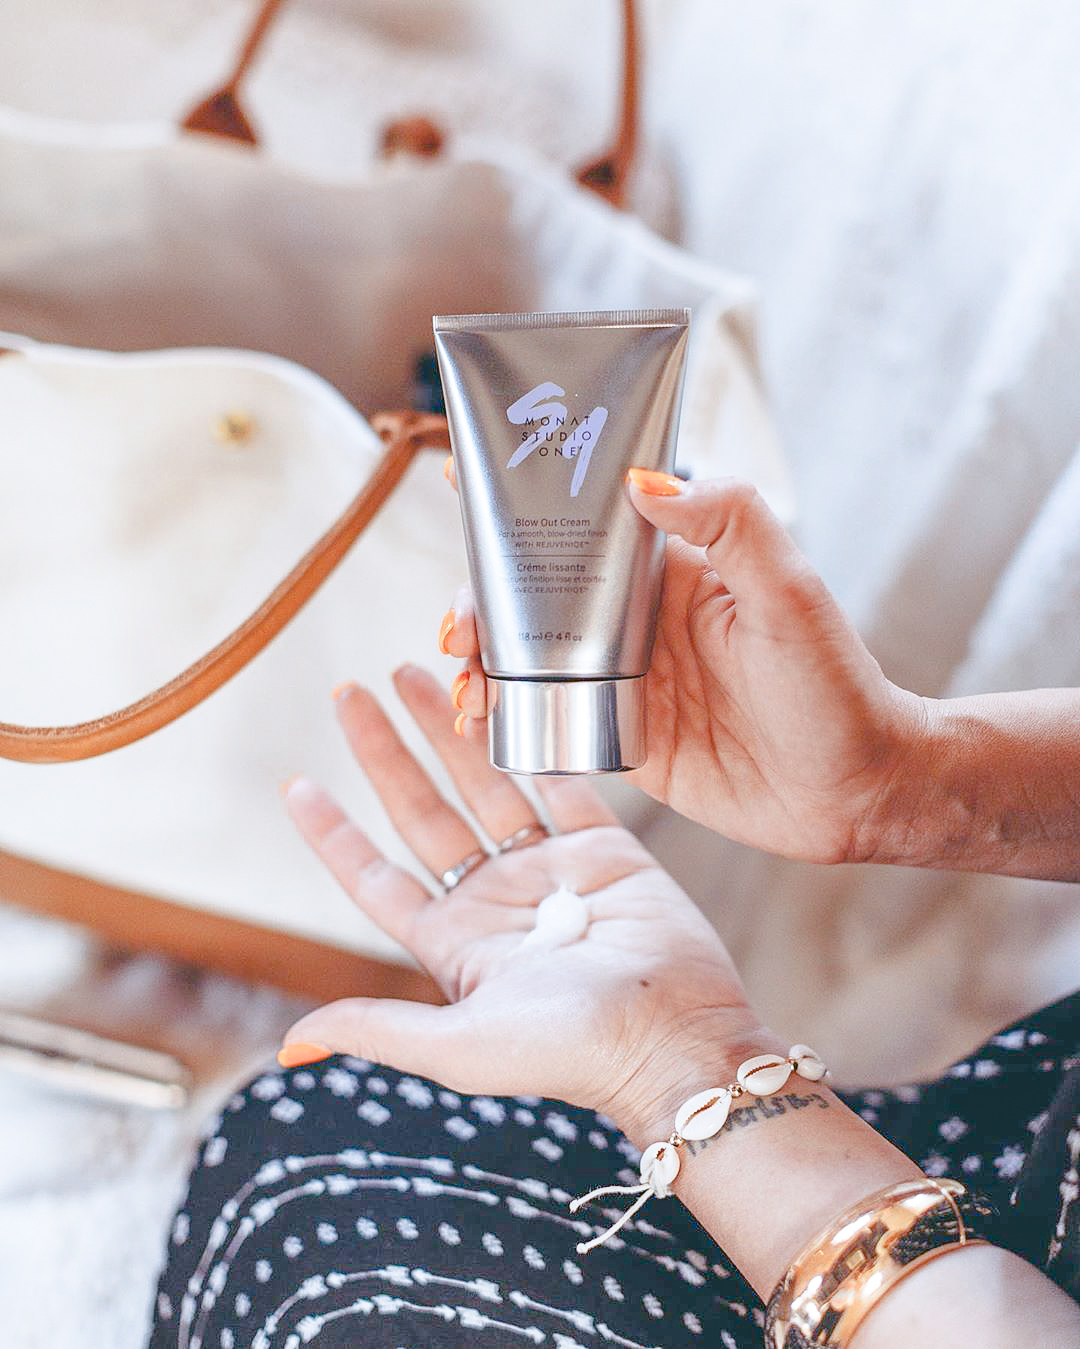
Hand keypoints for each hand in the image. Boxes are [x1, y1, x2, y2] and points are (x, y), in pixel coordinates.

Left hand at [279, 665, 767, 1138]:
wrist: (675, 1039)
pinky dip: (536, 742)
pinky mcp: (606, 851)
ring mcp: (550, 871)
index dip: (334, 833)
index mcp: (453, 942)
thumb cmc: (569, 1055)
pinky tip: (506, 698)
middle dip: (386, 752)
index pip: (375, 877)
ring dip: (451, 730)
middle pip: (423, 812)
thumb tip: (291, 1042)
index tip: (296, 785)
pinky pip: (563, 783)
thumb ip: (380, 1028)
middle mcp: (494, 900)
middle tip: (352, 692)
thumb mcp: (460, 1047)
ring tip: (418, 674)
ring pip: (487, 783)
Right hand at [448, 474, 922, 865]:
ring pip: (526, 654)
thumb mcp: (789, 593)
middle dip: (479, 597)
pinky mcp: (619, 736)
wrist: (854, 793)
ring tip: (463, 679)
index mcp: (671, 568)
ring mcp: (622, 678)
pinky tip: (478, 722)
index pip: (583, 517)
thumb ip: (730, 524)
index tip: (456, 479)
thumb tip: (643, 480)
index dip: (518, 500)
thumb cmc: (837, 687)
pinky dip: (501, 715)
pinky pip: (543, 717)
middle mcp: (636, 618)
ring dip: (480, 658)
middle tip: (458, 626)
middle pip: (532, 591)